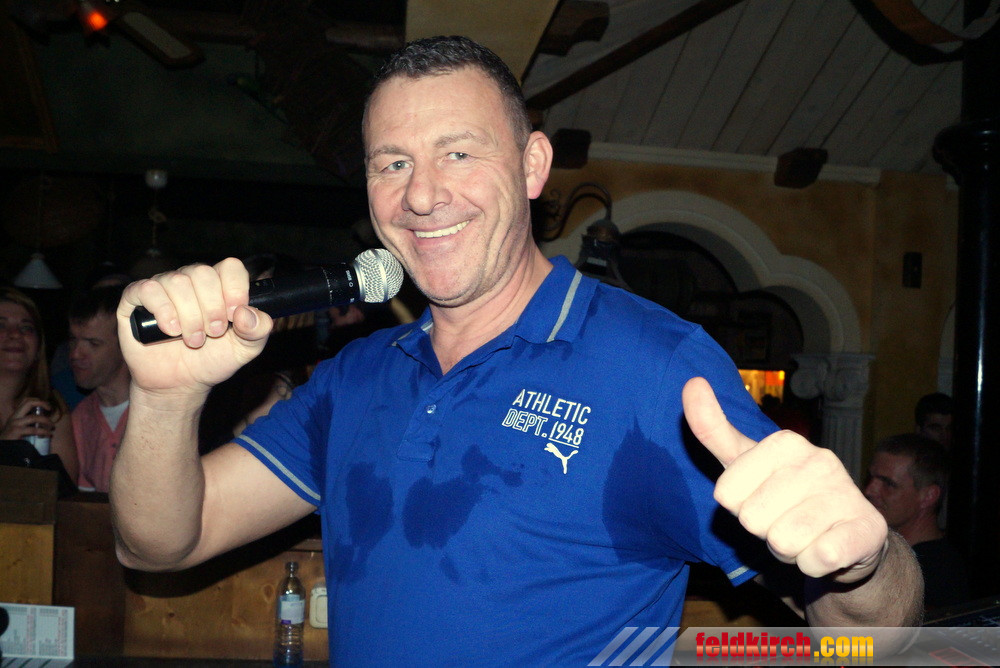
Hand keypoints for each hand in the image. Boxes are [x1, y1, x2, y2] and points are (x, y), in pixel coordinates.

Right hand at [0, 397, 54, 440]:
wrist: (2, 450)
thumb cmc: (12, 439)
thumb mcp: (18, 427)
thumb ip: (28, 422)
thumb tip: (43, 420)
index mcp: (15, 415)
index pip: (26, 401)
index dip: (38, 401)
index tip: (47, 407)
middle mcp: (14, 417)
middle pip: (28, 403)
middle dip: (42, 403)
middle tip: (50, 409)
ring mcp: (15, 424)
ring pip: (34, 417)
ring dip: (46, 421)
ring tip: (52, 426)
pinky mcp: (16, 432)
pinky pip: (34, 430)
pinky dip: (44, 432)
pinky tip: (48, 434)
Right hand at [117, 258, 272, 397]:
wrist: (180, 385)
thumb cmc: (212, 361)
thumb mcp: (245, 350)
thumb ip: (258, 330)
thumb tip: (246, 312)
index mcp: (219, 286)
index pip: (230, 267)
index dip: (234, 288)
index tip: (233, 315)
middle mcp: (190, 281)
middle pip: (202, 272)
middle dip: (211, 307)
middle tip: (213, 333)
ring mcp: (163, 288)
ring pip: (177, 281)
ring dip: (189, 315)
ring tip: (193, 340)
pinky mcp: (136, 300)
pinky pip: (148, 289)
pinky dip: (162, 310)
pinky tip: (170, 330)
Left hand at [682, 377, 887, 582]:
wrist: (848, 537)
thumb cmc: (785, 497)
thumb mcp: (744, 462)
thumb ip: (713, 428)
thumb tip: (691, 382)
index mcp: (784, 442)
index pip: (726, 494)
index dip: (740, 508)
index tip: (762, 499)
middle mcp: (818, 460)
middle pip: (751, 519)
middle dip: (764, 531)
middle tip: (785, 521)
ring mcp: (845, 492)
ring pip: (782, 542)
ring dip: (787, 550)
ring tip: (806, 535)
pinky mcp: (867, 529)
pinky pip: (814, 560)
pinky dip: (812, 565)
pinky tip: (827, 549)